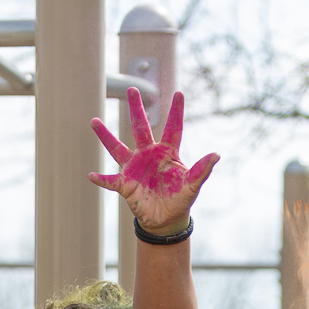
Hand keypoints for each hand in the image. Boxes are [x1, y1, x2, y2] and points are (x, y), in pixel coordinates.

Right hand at [88, 88, 220, 234]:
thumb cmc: (180, 199)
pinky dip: (101, 179)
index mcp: (167, 152)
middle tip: (132, 89)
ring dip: (106, 136)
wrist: (166, 219)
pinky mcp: (125, 184)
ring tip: (94, 121)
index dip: (176, 112)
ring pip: (117, 148)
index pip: (173, 128)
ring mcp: (135, 167)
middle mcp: (148, 154)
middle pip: (141, 128)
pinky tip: (92, 175)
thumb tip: (216, 155)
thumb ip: (202, 170)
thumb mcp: (192, 186)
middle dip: (136, 109)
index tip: (179, 93)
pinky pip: (110, 180)